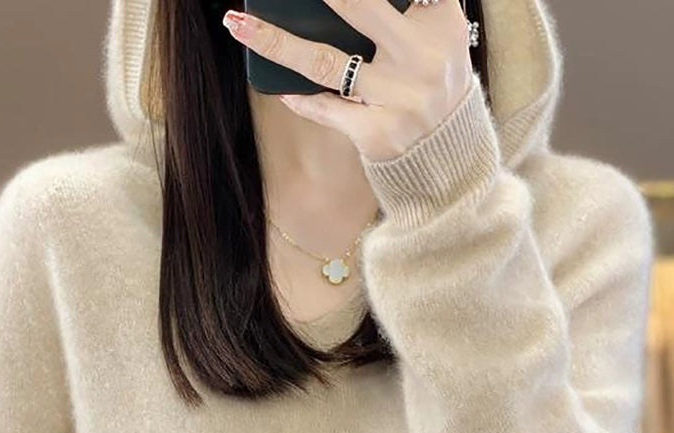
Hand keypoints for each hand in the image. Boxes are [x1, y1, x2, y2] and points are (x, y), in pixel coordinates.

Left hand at [221, 0, 473, 161]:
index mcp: (441, 23)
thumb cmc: (435, 85)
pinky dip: (299, 98)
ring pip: (323, 61)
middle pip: (358, 5)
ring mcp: (396, 98)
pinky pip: (324, 108)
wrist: (451, 160)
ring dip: (274, 41)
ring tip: (237, 24)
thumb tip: (339, 3)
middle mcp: (420, 58)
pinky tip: (277, 89)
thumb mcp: (438, 38)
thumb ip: (406, 9)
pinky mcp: (375, 132)